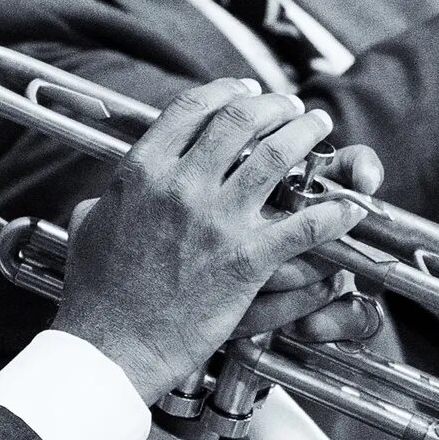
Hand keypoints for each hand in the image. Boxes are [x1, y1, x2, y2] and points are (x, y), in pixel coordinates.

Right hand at [51, 82, 372, 403]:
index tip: (246, 92)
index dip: (227, 92)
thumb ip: (104, 203)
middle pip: (241, 119)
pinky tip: (348, 206)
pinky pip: (304, 225)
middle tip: (292, 108)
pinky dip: (333, 212)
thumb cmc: (97, 296)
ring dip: (306, 134)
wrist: (111, 347)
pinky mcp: (246, 260)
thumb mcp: (90, 230)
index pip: (192, 108)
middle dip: (276, 106)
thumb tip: (103, 198)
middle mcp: (181, 186)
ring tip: (318, 128)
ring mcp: (216, 221)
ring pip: (277, 156)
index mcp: (143, 171)